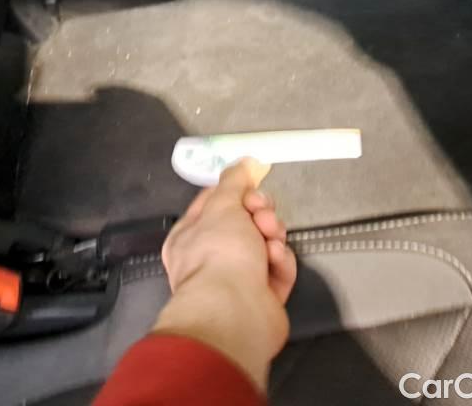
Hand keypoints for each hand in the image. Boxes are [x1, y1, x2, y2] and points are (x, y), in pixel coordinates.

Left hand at [153, 159, 296, 390]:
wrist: (235, 310)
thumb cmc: (219, 252)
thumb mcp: (223, 205)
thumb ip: (234, 182)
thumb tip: (242, 162)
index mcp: (190, 236)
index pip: (214, 203)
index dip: (235, 190)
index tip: (251, 182)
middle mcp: (211, 257)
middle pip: (244, 221)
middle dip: (259, 212)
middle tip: (262, 213)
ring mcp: (238, 278)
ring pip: (265, 242)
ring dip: (272, 234)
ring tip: (271, 239)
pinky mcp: (264, 295)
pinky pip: (278, 267)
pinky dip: (280, 261)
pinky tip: (275, 260)